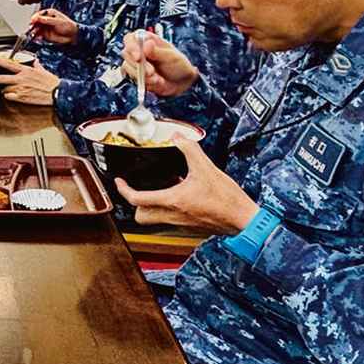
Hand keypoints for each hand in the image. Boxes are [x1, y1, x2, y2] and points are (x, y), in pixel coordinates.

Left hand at [0, 57, 59, 105]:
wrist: (56, 92)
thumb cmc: (51, 83)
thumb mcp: (44, 71)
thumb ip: (37, 66)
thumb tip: (36, 62)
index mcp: (26, 71)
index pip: (9, 64)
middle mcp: (21, 79)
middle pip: (3, 78)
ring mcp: (20, 89)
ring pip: (6, 89)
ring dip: (5, 89)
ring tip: (8, 90)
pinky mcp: (22, 97)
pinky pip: (9, 96)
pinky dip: (8, 96)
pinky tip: (11, 95)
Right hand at [30, 9, 77, 44]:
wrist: (73, 36)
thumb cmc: (68, 26)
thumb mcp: (57, 21)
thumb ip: (46, 20)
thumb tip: (37, 18)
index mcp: (49, 13)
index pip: (39, 14)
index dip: (35, 17)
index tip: (33, 20)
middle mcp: (46, 20)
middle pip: (36, 21)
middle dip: (33, 25)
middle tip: (32, 28)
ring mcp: (45, 27)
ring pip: (36, 28)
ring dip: (34, 31)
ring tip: (34, 34)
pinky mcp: (45, 35)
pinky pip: (38, 35)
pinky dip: (36, 37)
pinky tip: (37, 37)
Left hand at [116, 138, 257, 234]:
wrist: (243, 220)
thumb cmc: (227, 199)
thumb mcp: (206, 168)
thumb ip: (189, 149)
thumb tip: (178, 136)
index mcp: (172, 201)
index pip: (136, 200)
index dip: (123, 190)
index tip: (119, 181)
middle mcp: (172, 216)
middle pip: (140, 217)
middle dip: (134, 204)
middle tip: (135, 189)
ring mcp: (180, 224)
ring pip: (153, 220)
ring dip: (149, 207)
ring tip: (156, 190)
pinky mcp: (189, 226)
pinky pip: (169, 219)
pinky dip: (166, 209)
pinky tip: (178, 195)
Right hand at [120, 31, 198, 97]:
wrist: (182, 83)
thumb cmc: (178, 65)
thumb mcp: (171, 57)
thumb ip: (157, 51)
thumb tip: (147, 44)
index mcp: (147, 40)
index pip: (131, 38)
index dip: (131, 47)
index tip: (138, 57)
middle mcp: (139, 50)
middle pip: (126, 53)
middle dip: (138, 65)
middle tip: (151, 72)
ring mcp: (136, 63)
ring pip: (128, 67)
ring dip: (143, 75)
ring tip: (158, 78)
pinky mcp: (136, 75)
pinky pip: (133, 78)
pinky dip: (145, 82)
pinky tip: (156, 81)